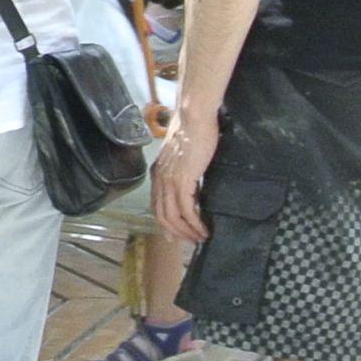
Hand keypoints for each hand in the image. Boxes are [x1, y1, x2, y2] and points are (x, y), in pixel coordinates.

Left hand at [151, 103, 216, 244]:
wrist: (194, 118)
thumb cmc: (193, 132)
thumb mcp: (183, 156)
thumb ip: (182, 170)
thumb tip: (192, 183)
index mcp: (158, 173)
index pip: (156, 204)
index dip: (165, 223)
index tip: (174, 236)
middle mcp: (159, 179)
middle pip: (162, 215)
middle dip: (176, 232)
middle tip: (190, 242)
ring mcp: (168, 181)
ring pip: (173, 216)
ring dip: (187, 231)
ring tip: (200, 238)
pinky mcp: (182, 181)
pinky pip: (187, 210)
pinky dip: (195, 223)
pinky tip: (204, 229)